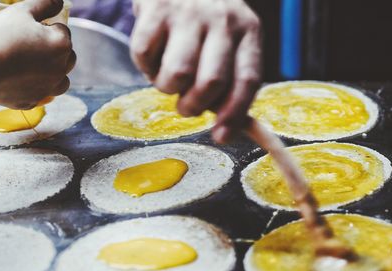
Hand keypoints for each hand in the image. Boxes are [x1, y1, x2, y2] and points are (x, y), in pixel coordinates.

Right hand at [0, 0, 74, 109]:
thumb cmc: (0, 36)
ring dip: (52, 72)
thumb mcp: (22, 11)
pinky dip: (33, 88)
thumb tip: (59, 2)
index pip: (63, 30)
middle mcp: (61, 70)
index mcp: (62, 45)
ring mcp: (48, 89)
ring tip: (32, 65)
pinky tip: (19, 80)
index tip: (30, 28)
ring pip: (60, 80)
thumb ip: (45, 4)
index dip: (47, 26)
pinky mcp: (32, 102)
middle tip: (31, 44)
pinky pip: (39, 94)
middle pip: (66, 56)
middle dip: (54, 49)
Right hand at [131, 0, 261, 142]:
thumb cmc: (204, 22)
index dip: (234, 114)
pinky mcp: (155, 8)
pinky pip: (144, 56)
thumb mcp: (228, 42)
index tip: (221, 137)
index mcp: (248, 31)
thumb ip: (229, 82)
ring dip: (166, 88)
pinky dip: (144, 66)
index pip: (247, 79)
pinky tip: (153, 56)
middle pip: (211, 82)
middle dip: (194, 107)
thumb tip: (227, 129)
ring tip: (167, 77)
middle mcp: (222, 19)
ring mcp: (188, 12)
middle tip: (185, 106)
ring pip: (176, 74)